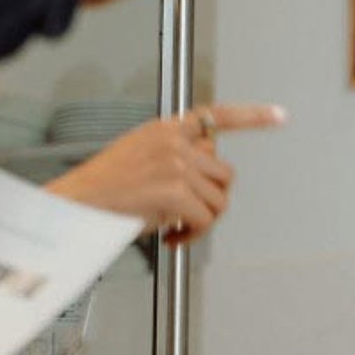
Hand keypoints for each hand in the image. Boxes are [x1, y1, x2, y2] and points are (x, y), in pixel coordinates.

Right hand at [47, 104, 286, 241]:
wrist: (75, 204)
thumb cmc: (102, 189)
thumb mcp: (138, 157)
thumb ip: (174, 156)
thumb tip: (207, 173)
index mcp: (164, 129)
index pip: (216, 116)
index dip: (253, 116)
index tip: (279, 115)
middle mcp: (173, 141)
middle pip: (224, 173)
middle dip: (213, 199)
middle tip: (190, 217)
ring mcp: (176, 164)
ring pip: (219, 199)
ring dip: (203, 220)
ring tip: (177, 228)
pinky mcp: (176, 190)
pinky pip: (206, 219)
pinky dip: (192, 236)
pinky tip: (171, 239)